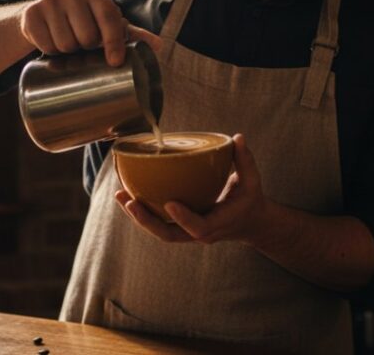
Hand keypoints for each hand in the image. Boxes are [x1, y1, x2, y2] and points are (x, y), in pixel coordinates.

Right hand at [22, 0, 157, 65]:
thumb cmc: (83, 21)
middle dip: (86, 48)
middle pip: (87, 36)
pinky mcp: (31, 14)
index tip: (114, 62)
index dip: (114, 43)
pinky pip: (45, 45)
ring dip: (68, 52)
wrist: (41, 17)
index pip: (109, 19)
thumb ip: (132, 35)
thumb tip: (159, 46)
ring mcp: (49, 0)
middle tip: (84, 46)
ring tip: (69, 44)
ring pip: (66, 43)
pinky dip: (50, 51)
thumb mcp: (106, 24)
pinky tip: (52, 43)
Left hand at [114, 133, 270, 244]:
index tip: (169, 204)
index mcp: (218, 223)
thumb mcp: (252, 180)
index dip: (183, 218)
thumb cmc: (250, 199)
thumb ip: (245, 160)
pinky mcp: (180, 227)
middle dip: (147, 221)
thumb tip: (237, 137)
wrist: (250, 222)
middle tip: (131, 202)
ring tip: (120, 196)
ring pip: (159, 231)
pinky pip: (158, 223)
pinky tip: (126, 196)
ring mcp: (188, 232)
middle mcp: (200, 233)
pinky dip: (142, 212)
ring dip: (138, 216)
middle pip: (168, 235)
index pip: (199, 227)